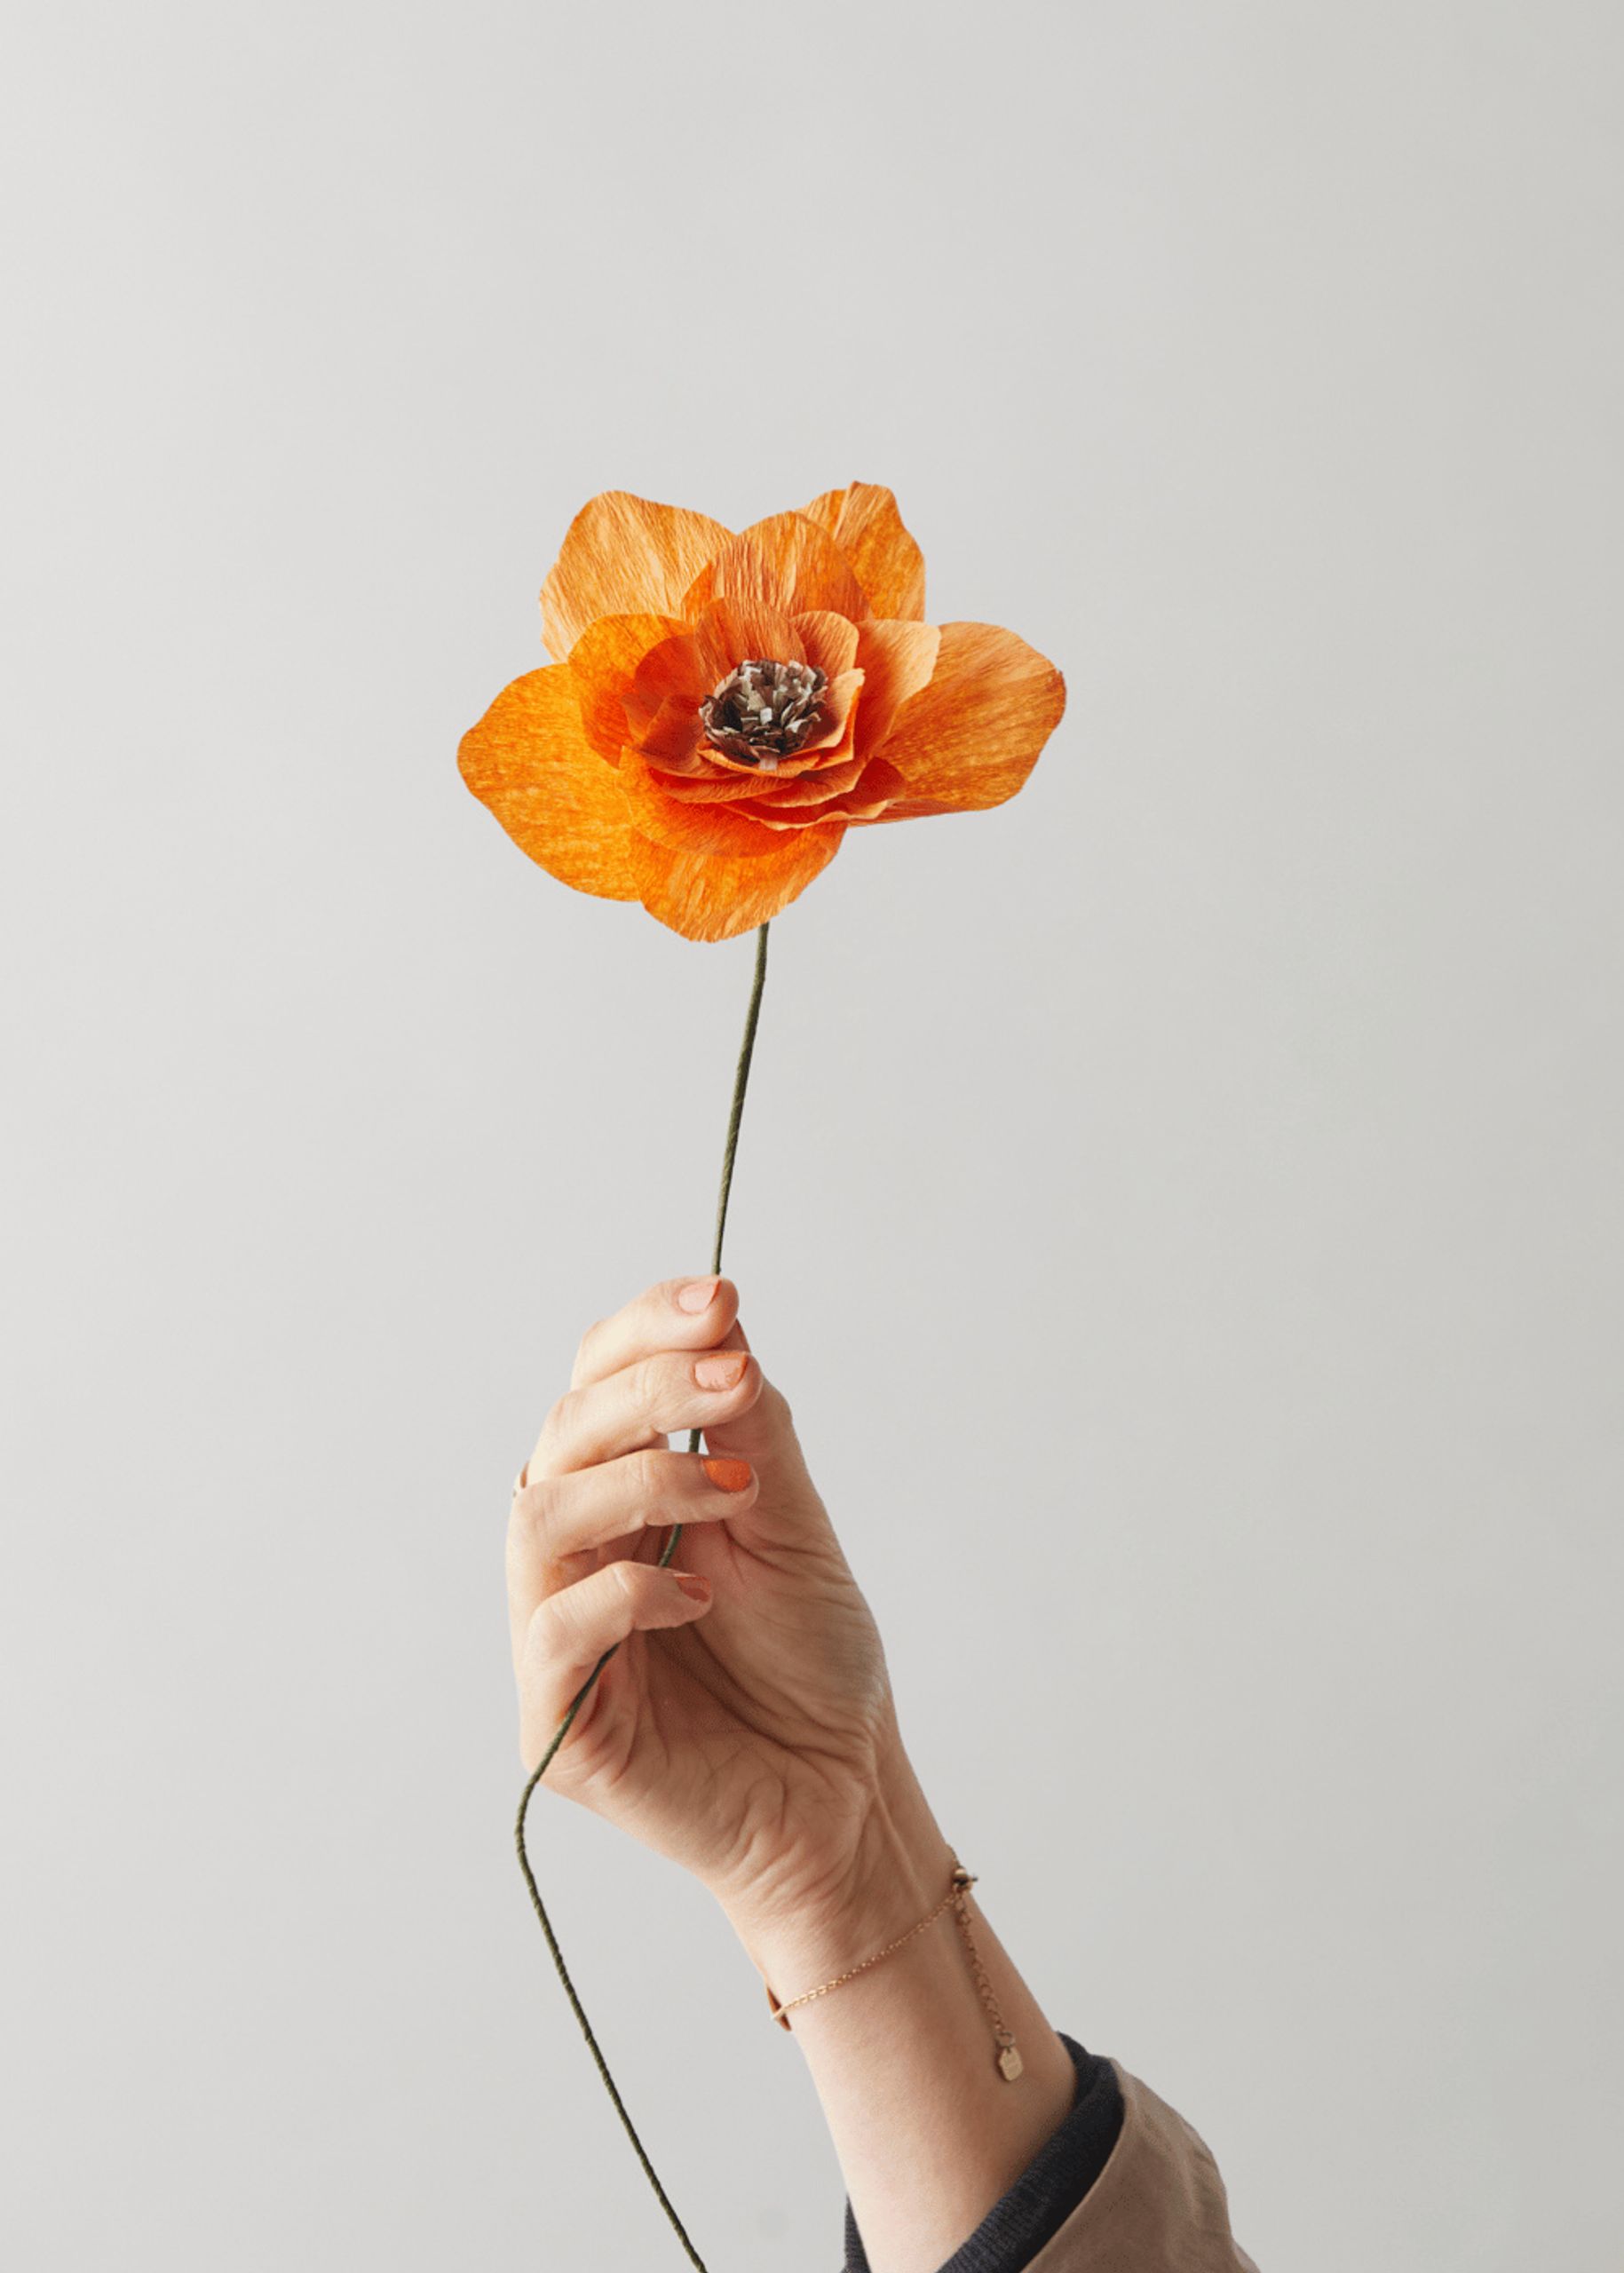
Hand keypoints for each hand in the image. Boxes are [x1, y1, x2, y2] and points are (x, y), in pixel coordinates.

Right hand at [507, 1274, 949, 1969]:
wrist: (845, 1796)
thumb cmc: (811, 1664)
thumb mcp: (792, 1523)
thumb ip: (753, 1432)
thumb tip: (724, 1328)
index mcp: (623, 1496)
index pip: (597, 1384)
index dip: (643, 1331)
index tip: (720, 1298)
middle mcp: (578, 1553)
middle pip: (564, 1434)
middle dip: (650, 1389)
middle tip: (736, 1379)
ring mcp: (557, 1636)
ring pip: (538, 1517)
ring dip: (638, 1479)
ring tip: (735, 1488)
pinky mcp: (560, 1722)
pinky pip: (556, 1631)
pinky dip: (627, 1594)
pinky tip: (700, 1597)